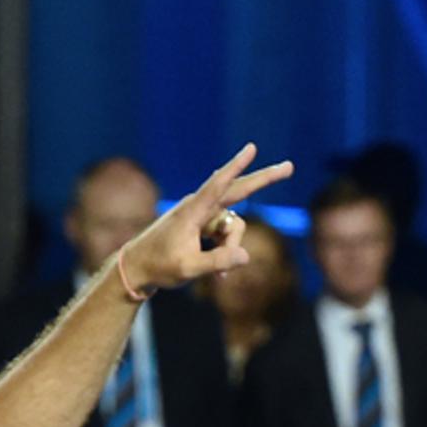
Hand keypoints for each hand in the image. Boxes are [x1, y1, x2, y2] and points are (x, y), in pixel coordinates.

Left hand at [119, 144, 292, 290]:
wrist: (137, 269)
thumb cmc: (159, 267)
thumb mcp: (189, 269)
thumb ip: (218, 263)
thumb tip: (246, 256)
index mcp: (194, 211)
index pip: (219, 184)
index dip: (237, 167)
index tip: (251, 148)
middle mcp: (200, 208)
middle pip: (238, 190)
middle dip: (263, 180)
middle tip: (289, 167)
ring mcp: (203, 217)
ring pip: (234, 228)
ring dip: (231, 251)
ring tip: (218, 278)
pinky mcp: (204, 226)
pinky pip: (226, 237)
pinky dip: (226, 254)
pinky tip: (217, 278)